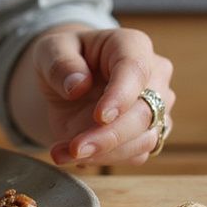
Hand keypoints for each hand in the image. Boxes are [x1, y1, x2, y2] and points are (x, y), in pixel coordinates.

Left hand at [23, 26, 174, 166]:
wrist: (70, 79)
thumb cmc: (64, 57)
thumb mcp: (50, 50)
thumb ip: (59, 63)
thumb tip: (77, 86)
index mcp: (133, 46)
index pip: (136, 70)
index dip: (121, 96)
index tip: (100, 117)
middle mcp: (154, 76)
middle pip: (144, 113)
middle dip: (108, 136)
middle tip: (74, 148)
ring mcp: (156, 108)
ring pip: (143, 140)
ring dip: (103, 154)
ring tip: (62, 153)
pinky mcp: (148, 134)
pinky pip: (133, 155)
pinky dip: (102, 161)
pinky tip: (71, 156)